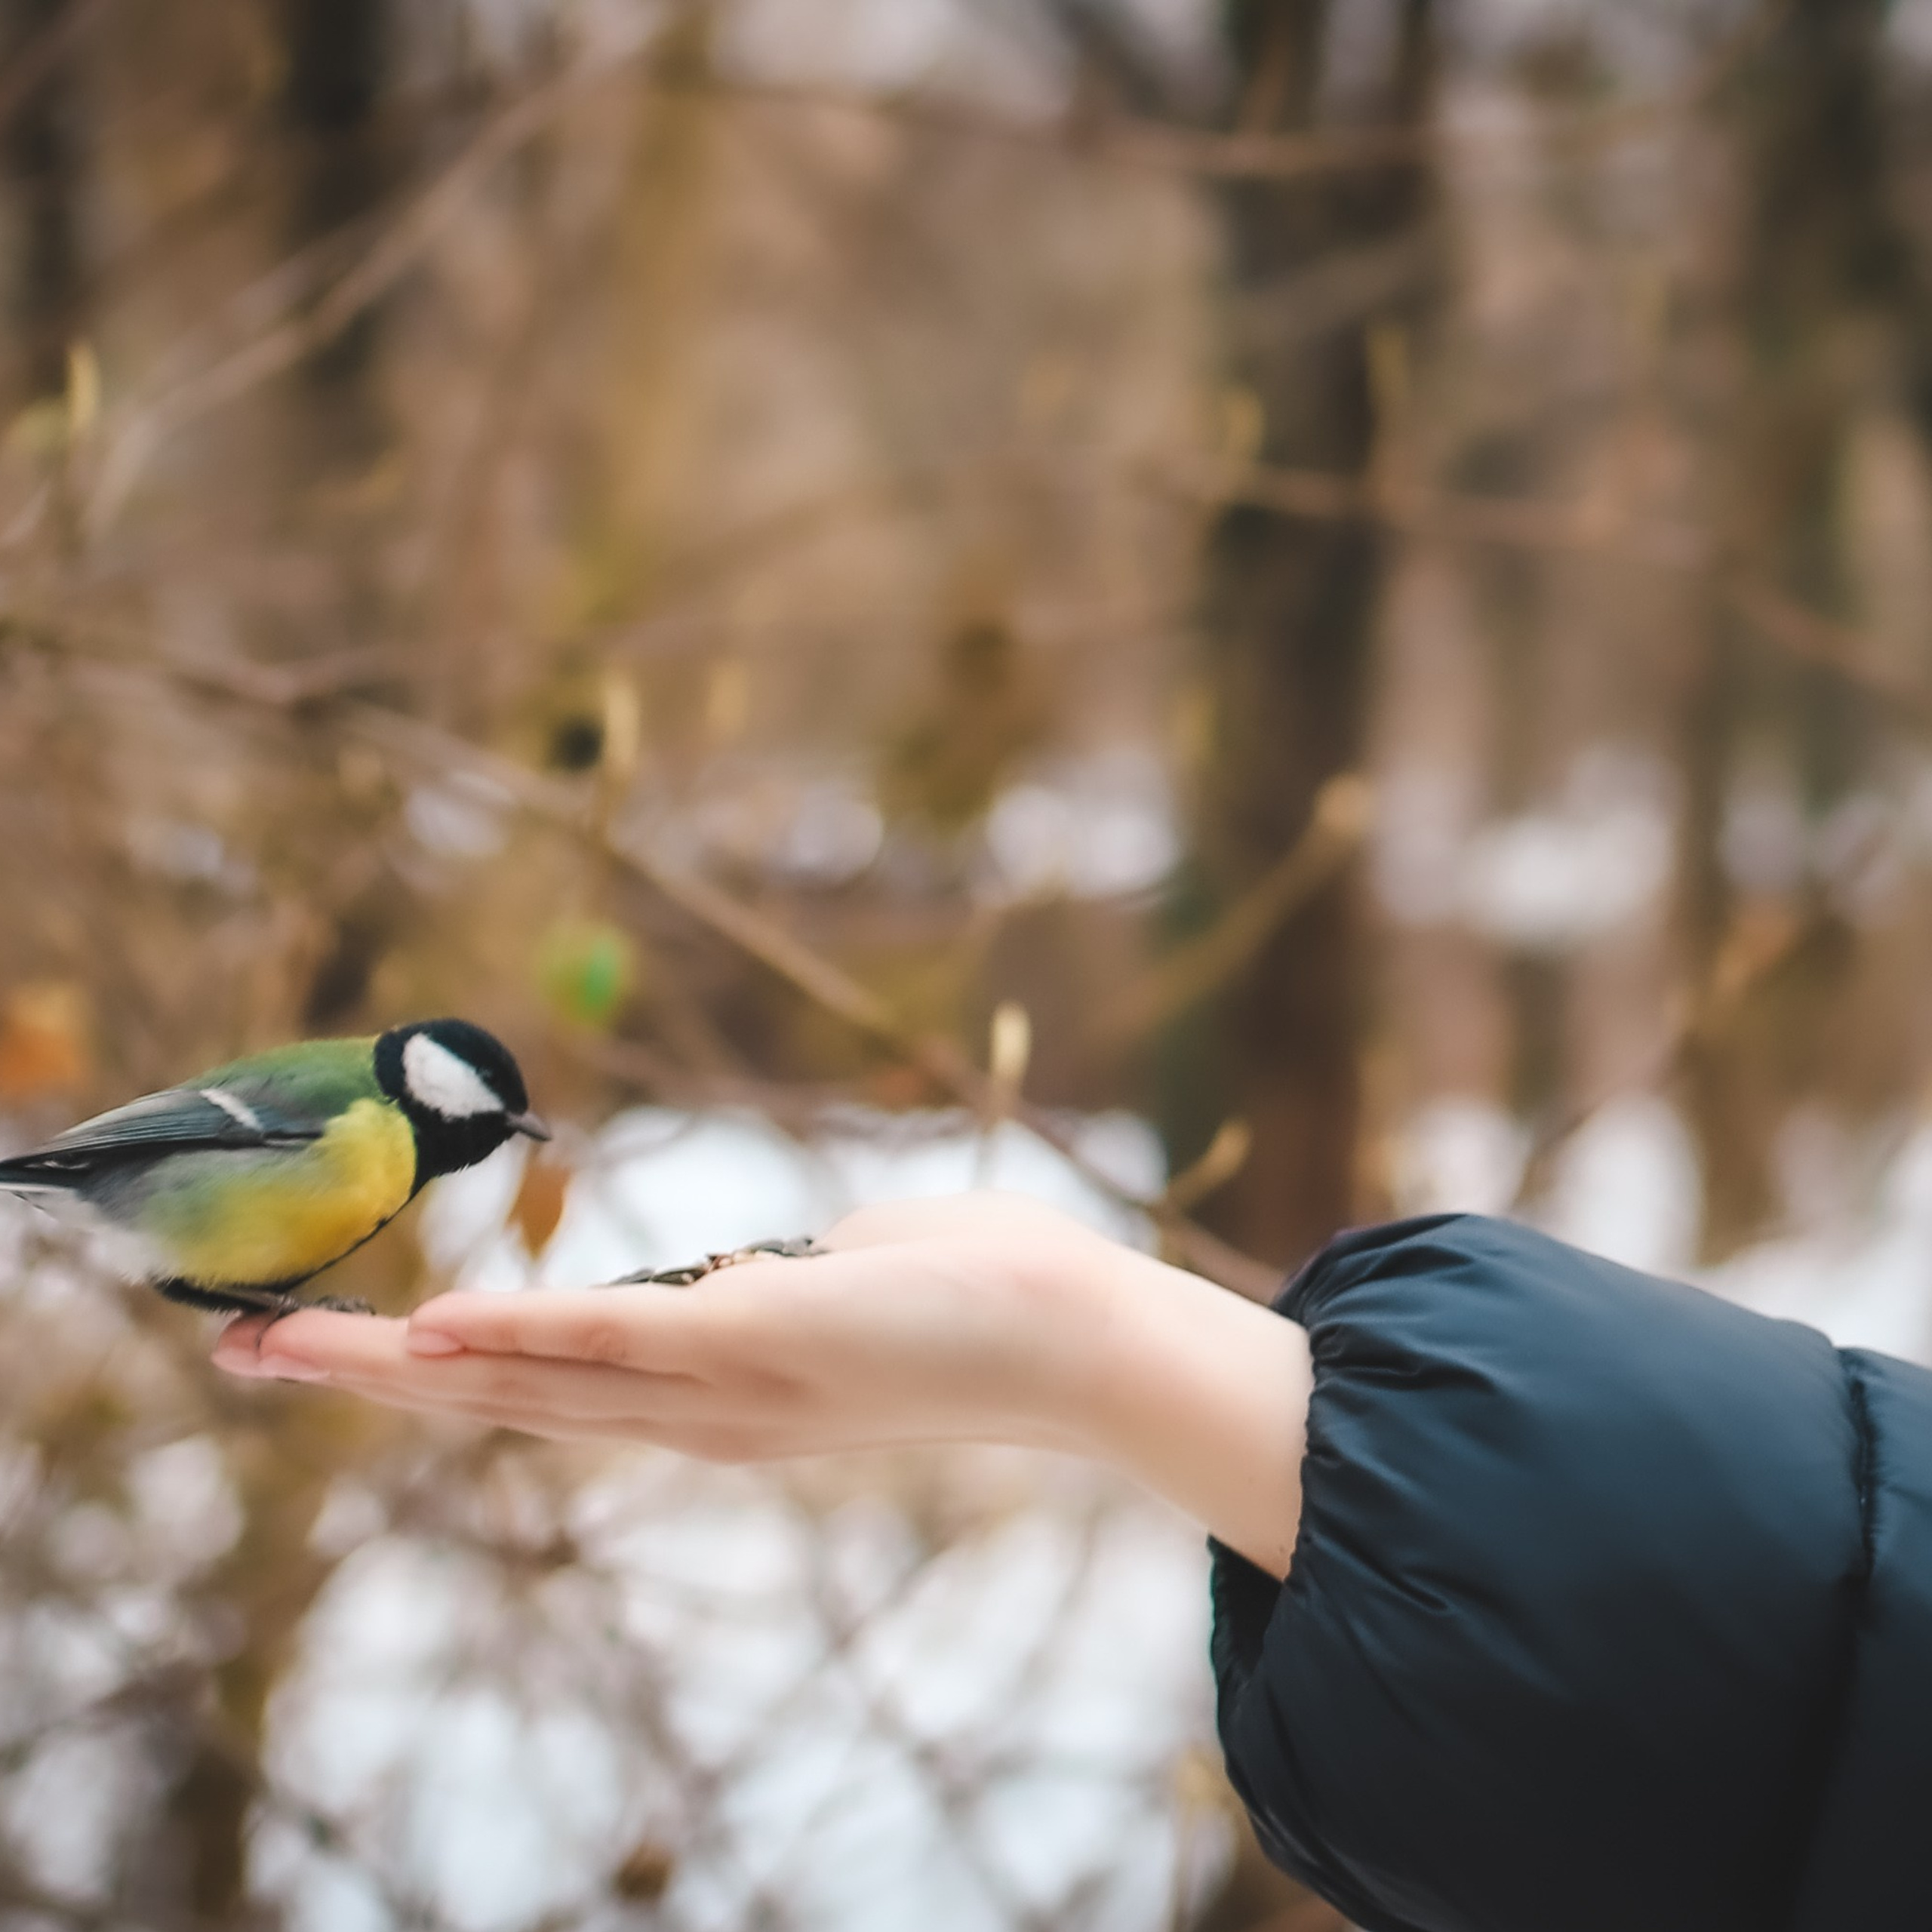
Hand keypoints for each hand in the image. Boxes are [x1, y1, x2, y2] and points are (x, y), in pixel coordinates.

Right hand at [213, 1194, 1124, 1458]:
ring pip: (531, 1379)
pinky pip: (615, 1344)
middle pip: (504, 1398)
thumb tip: (746, 1268)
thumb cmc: (972, 1294)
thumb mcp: (839, 1283)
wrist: (1079, 1337)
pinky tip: (433, 1329)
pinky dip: (520, 1334)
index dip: (438, 1373)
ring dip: (402, 1363)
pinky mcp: (759, 1344)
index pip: (547, 1389)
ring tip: (283, 1347)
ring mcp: (722, 1388)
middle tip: (245, 1358)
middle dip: (374, 1381)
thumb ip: (770, 1284)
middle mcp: (698, 1414)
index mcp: (712, 1396)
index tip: (346, 1353)